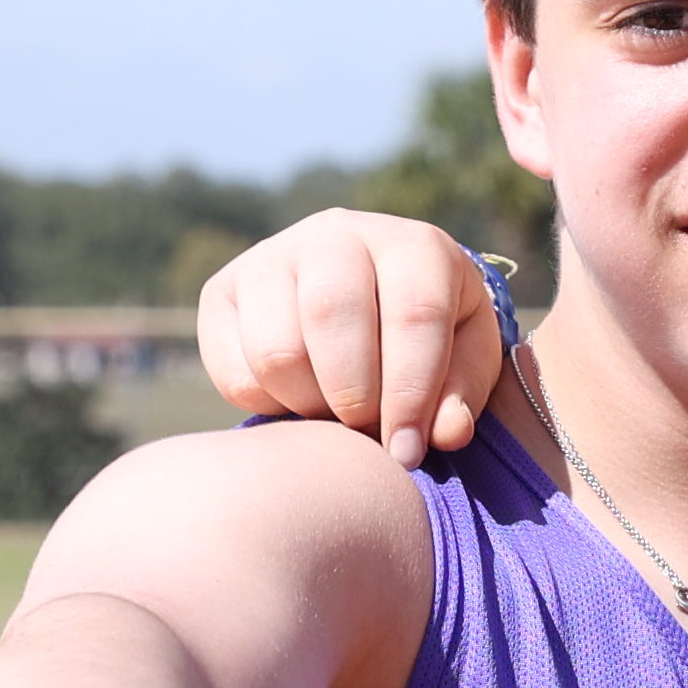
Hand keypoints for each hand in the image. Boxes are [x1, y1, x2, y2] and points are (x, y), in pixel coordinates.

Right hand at [195, 209, 511, 464]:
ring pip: (278, 350)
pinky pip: (235, 370)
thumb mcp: (464, 361)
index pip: (413, 313)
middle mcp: (338, 235)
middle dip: (354, 397)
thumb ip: (459, 396)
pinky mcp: (223, 292)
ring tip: (336, 416)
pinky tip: (300, 401)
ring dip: (310, 405)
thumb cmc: (430, 340)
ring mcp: (272, 257)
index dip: (411, 393)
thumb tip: (445, 433)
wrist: (369, 304)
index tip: (407, 451)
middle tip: (367, 432)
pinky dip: (269, 406)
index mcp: (412, 245)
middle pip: (333, 317)